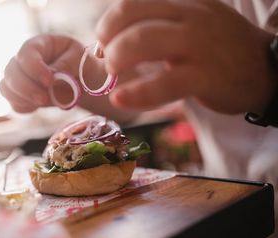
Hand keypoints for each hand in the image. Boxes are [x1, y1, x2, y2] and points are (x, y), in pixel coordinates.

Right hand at [0, 34, 82, 112]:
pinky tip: (39, 105)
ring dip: (24, 98)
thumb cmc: (81, 63)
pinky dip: (25, 107)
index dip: (34, 68)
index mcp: (39, 44)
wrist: (81, 79)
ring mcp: (18, 77)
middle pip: (11, 72)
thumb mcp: (80, 57)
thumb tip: (52, 78)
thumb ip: (67, 65)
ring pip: (6, 88)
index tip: (49, 81)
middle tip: (46, 99)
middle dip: (27, 88)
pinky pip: (14, 103)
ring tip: (46, 101)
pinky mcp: (20, 95)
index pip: (26, 53)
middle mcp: (23, 60)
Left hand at [96, 0, 276, 114]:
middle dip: (109, 41)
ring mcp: (198, 46)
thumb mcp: (192, 23)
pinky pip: (164, 83)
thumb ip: (159, 26)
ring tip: (113, 74)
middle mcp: (189, 18)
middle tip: (108, 61)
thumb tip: (114, 41)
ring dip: (118, 59)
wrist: (264, 68)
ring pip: (144, 42)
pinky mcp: (205, 76)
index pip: (132, 4)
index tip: (104, 41)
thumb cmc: (218, 48)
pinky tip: (120, 100)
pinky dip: (137, 93)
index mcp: (183, 4)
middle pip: (133, 18)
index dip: (110, 23)